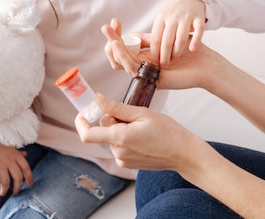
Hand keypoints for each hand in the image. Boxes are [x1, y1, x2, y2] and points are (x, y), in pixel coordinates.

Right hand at [0, 126, 33, 196]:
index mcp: (15, 154)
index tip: (30, 184)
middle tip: (15, 192)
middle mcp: (9, 160)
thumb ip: (17, 151)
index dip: (29, 177)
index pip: (26, 168)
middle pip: (18, 177)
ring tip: (2, 194)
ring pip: (6, 181)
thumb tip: (25, 155)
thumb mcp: (9, 144)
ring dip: (5, 190)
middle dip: (17, 187)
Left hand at [75, 94, 203, 170]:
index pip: (88, 134)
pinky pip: (119, 146)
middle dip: (112, 120)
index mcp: (120, 138)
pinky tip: (142, 136)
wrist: (183, 153)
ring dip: (120, 129)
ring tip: (142, 127)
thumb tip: (98, 99)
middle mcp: (118, 152)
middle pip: (103, 131)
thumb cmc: (168, 132)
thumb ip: (116, 107)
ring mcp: (123, 160)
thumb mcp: (142, 113)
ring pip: (111, 138)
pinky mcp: (128, 164)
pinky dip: (125, 138)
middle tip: (131, 115)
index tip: (83, 112)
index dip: (81, 123)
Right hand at [102, 21, 225, 90]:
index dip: (116, 35)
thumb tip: (130, 32)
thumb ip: (147, 37)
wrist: (205, 63)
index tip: (115, 22)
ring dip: (114, 48)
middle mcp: (143, 66)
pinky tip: (118, 45)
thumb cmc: (189, 51)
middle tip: (106, 28)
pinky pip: (131, 68)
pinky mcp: (149, 78)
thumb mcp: (165, 38)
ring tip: (111, 37)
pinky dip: (123, 55)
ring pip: (121, 62)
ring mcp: (145, 73)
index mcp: (145, 56)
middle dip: (110, 40)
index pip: (124, 47)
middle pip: (118, 55)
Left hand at [150, 0, 205, 66]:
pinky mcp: (199, 18)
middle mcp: (173, 17)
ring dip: (177, 51)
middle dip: (165, 56)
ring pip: (181, 37)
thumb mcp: (161, 19)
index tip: (154, 62)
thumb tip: (142, 50)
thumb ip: (154, 33)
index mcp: (161, 18)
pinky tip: (192, 49)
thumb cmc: (173, 13)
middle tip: (164, 66)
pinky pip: (198, 30)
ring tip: (175, 59)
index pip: (156, 38)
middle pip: (167, 40)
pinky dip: (196, 40)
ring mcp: (186, 17)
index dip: (155, 52)